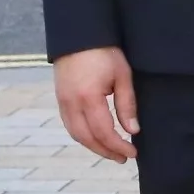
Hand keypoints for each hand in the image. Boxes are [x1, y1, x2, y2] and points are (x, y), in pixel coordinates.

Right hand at [54, 46, 137, 163]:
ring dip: (93, 146)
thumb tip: (133, 130)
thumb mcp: (122, 76)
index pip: (104, 132)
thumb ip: (127, 104)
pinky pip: (70, 125)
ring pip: (76, 134)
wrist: (79, 35)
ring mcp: (62, 102)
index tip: (133, 153)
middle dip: (106, 151)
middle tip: (123, 158)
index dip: (118, 145)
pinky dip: (83, 136)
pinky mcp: (60, 99)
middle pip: (87, 138)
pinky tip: (96, 138)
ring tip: (111, 152)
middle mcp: (71, 104)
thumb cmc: (105, 52)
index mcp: (89, 98)